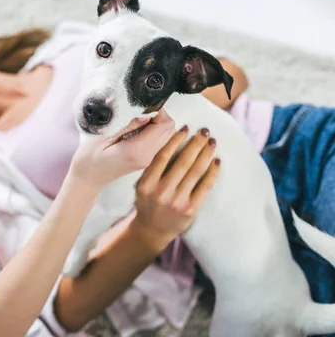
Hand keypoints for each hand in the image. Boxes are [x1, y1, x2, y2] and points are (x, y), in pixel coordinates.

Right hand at [70, 109, 175, 188]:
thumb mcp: (103, 136)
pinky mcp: (145, 159)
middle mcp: (146, 156)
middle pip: (169, 129)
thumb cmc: (89, 158)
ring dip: (158, 123)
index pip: (163, 125)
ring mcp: (147, 159)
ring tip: (138, 118)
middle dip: (160, 115)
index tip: (144, 104)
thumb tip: (145, 114)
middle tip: (141, 110)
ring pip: (166, 135)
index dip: (158, 111)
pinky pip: (159, 141)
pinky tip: (137, 127)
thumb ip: (127, 125)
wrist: (86, 179)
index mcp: (137, 150)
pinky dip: (154, 131)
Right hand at [130, 126, 220, 248]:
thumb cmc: (148, 202)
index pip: (163, 156)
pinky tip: (216, 161)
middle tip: (204, 131)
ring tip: (211, 142)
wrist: (152, 230)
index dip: (175, 140)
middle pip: (183, 161)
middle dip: (196, 143)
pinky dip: (212, 172)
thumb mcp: (142, 185)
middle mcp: (161, 192)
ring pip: (196, 171)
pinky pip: (205, 186)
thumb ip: (154, 168)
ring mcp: (177, 201)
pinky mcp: (190, 209)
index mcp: (146, 184)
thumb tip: (173, 142)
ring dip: (206, 153)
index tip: (185, 128)